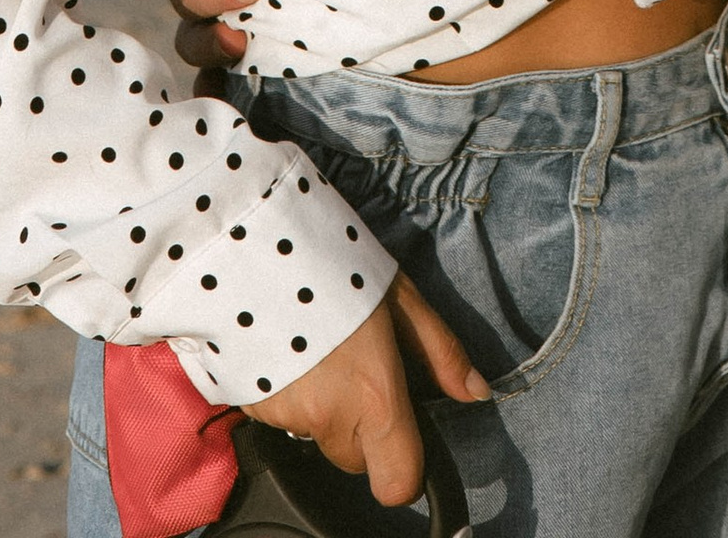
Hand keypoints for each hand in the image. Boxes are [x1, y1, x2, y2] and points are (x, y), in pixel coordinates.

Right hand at [250, 273, 490, 505]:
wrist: (255, 243)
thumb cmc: (336, 263)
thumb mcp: (402, 297)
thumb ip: (441, 352)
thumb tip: (476, 392)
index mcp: (374, 396)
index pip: (398, 485)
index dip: (405, 469)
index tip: (403, 436)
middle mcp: (329, 418)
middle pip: (356, 458)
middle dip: (362, 428)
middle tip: (356, 368)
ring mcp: (286, 417)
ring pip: (317, 436)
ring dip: (323, 408)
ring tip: (319, 348)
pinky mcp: (252, 409)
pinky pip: (283, 419)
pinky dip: (290, 395)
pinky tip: (290, 349)